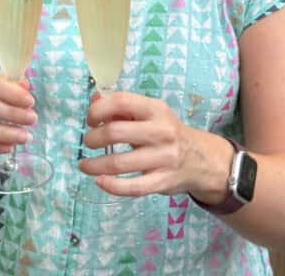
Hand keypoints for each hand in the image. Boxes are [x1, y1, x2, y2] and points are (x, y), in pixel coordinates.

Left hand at [79, 91, 230, 199]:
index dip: (98, 109)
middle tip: (88, 142)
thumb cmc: (168, 132)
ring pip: (119, 163)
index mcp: (156, 109)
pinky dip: (111, 186)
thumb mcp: (151, 114)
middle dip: (93, 138)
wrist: (201, 159)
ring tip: (84, 165)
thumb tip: (94, 98)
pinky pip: (131, 187)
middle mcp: (160, 131)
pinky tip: (99, 180)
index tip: (90, 119)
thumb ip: (123, 108)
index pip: (121, 101)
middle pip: (115, 132)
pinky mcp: (162, 181)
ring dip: (94, 164)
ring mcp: (162, 158)